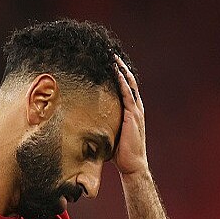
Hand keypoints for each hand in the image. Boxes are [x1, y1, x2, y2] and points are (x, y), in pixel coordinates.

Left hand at [113, 55, 148, 174]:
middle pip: (129, 82)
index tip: (111, 63)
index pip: (126, 88)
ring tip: (113, 57)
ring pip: (129, 84)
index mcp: (131, 112)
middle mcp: (136, 108)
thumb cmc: (120, 153)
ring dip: (121, 70)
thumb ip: (102, 125)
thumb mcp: (110, 134)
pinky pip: (128, 94)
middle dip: (121, 67)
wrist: (132, 164)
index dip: (120, 75)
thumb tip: (84, 124)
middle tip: (111, 54)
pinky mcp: (133, 115)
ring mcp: (135, 111)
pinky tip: (117, 71)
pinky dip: (123, 82)